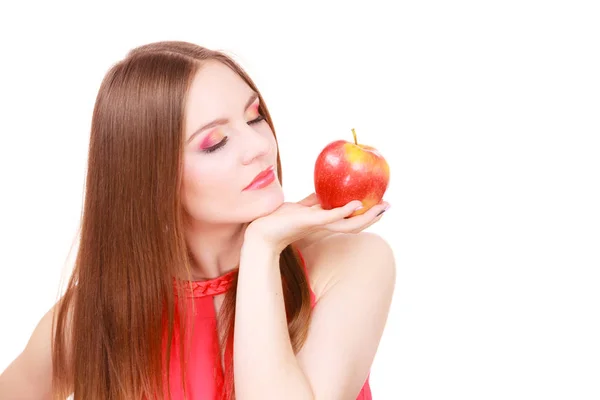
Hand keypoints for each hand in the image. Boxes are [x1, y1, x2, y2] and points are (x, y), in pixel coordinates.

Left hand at [245, 193, 388, 253]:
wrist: (261, 231)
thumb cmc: (279, 219)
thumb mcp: (301, 208)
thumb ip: (314, 201)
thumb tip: (324, 191)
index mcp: (324, 224)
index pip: (350, 222)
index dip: (367, 215)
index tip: (381, 205)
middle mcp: (324, 228)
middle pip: (355, 226)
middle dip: (373, 217)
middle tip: (388, 206)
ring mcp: (317, 225)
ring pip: (347, 225)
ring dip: (366, 217)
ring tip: (380, 208)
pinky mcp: (308, 221)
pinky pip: (329, 217)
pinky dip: (343, 212)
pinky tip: (355, 204)